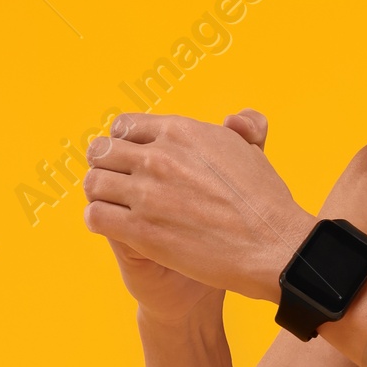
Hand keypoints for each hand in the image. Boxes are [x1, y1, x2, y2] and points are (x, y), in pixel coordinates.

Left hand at [85, 108, 312, 304]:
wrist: (272, 247)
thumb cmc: (266, 204)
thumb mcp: (254, 151)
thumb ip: (241, 128)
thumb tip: (235, 120)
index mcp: (180, 132)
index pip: (124, 126)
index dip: (123, 144)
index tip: (130, 160)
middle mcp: (158, 156)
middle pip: (102, 152)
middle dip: (106, 167)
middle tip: (118, 186)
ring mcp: (146, 193)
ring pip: (94, 183)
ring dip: (101, 195)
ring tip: (115, 208)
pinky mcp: (140, 230)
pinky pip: (96, 216)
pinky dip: (100, 221)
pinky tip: (117, 227)